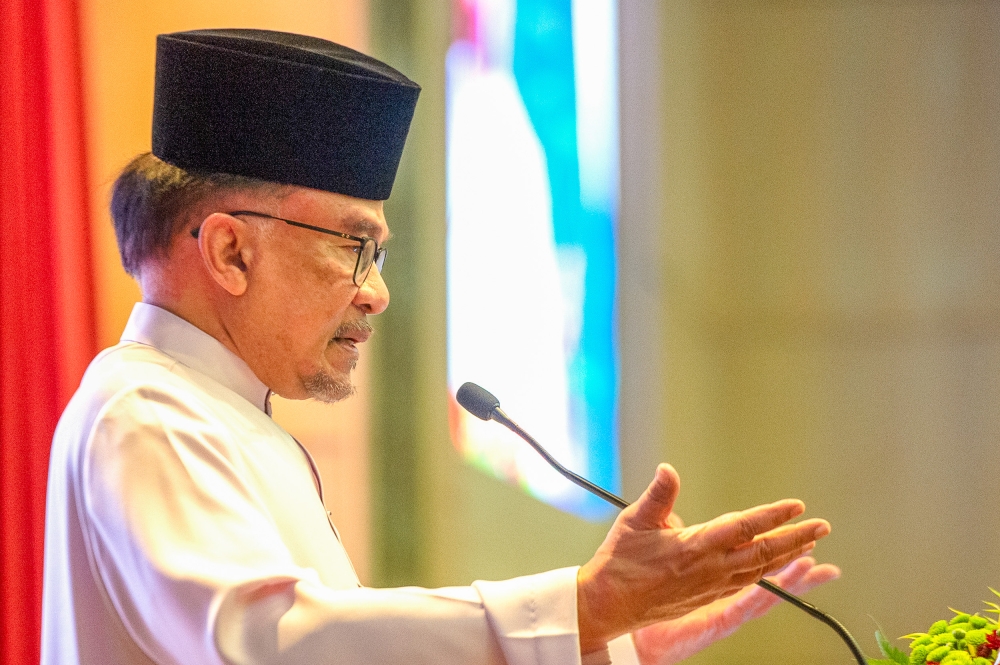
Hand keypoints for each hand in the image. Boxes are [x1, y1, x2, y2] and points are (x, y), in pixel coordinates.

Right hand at [576, 464, 831, 652]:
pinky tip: (773, 567)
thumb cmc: (620, 563)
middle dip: (796, 538)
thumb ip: (659, 494)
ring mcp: (711, 586)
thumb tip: (669, 471)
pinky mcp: (706, 597)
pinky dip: (767, 573)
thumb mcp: (635, 520)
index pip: (744, 527)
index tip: (795, 506)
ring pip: (760, 570)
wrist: (609, 604)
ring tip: (807, 545)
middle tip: (821, 527)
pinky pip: (746, 584)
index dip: (773, 515)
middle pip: (764, 552)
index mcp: (695, 546)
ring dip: (786, 556)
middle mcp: (710, 569)